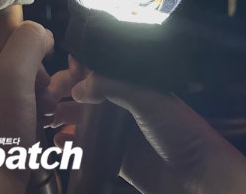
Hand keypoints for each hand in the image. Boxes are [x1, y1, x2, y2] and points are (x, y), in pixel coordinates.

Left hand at [0, 18, 54, 193]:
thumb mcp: (14, 75)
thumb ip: (28, 41)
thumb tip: (39, 32)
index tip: (23, 25)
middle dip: (25, 58)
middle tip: (39, 74)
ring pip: (8, 78)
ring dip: (32, 85)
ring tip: (45, 101)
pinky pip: (9, 104)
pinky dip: (28, 107)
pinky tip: (43, 118)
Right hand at [48, 59, 245, 193]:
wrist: (199, 176)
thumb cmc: (179, 129)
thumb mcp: (146, 97)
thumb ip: (111, 86)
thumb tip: (77, 89)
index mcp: (132, 84)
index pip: (98, 70)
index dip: (77, 69)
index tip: (59, 73)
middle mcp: (123, 105)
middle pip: (86, 93)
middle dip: (64, 92)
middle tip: (46, 98)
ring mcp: (120, 132)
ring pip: (83, 120)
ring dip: (63, 117)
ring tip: (48, 121)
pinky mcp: (118, 159)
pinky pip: (88, 148)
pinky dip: (72, 144)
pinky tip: (61, 142)